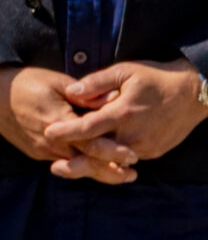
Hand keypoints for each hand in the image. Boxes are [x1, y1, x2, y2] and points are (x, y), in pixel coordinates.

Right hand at [0, 64, 132, 180]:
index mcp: (59, 123)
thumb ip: (85, 96)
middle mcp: (50, 142)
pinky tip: (91, 165)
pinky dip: (78, 165)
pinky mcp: (34, 152)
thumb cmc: (25, 82)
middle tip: (133, 175)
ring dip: (96, 172)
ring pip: (74, 166)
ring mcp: (41, 150)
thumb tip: (112, 102)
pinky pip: (61, 161)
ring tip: (118, 176)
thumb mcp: (57, 82)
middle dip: (110, 170)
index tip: (133, 156)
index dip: (114, 151)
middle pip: (86, 163)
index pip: (92, 144)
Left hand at [49, 60, 207, 166]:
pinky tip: (95, 162)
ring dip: (92, 166)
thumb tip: (72, 91)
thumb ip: (97, 82)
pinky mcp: (154, 152)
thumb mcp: (125, 71)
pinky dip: (111, 162)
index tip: (47, 133)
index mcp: (123, 113)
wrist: (193, 94)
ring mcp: (145, 146)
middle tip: (53, 167)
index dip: (67, 131)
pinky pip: (127, 160)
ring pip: (113, 161)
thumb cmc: (155, 78)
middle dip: (76, 163)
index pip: (89, 127)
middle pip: (100, 154)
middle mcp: (134, 134)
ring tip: (68, 168)